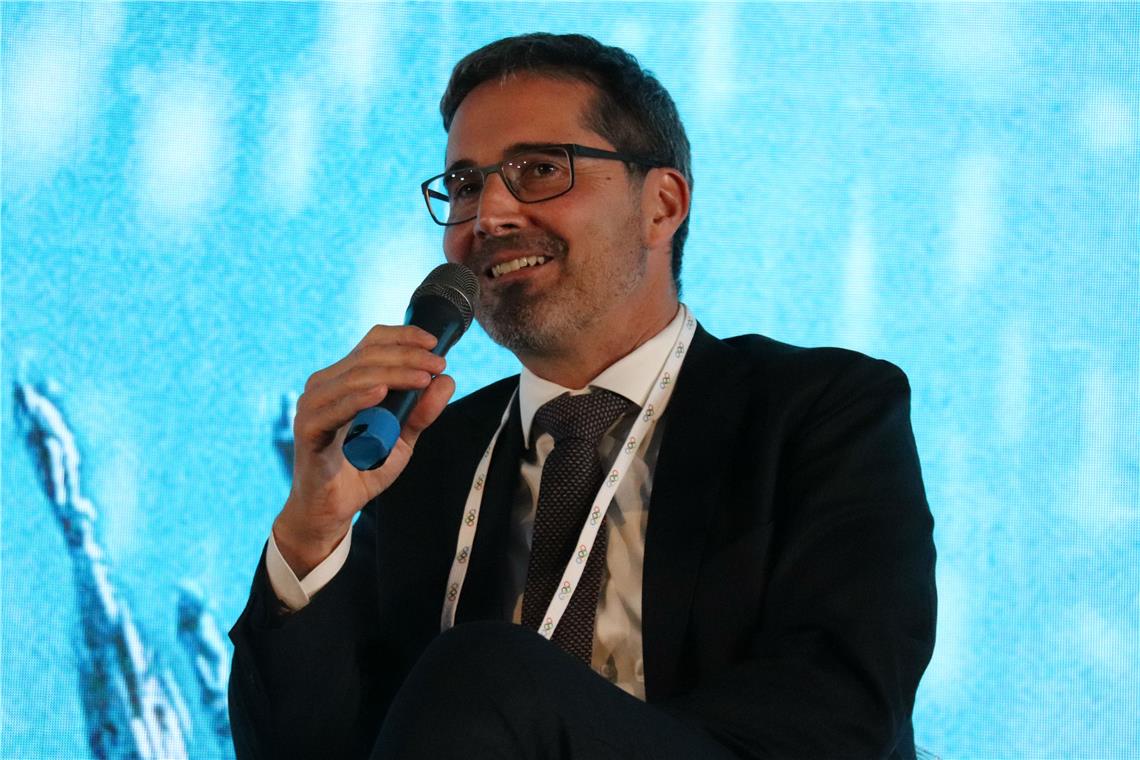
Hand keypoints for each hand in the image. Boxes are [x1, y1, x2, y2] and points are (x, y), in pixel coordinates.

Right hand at [273, 325, 455, 576]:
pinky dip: (357, 399)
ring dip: (393, 374)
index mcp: (344, 379)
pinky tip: (381, 393)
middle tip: (438, 365)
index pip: (372, 343)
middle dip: (408, 357)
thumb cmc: (362, 468)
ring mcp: (312, 405)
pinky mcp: (307, 430)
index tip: (435, 343)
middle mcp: (325, 385)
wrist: (333, 509)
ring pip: (355, 377)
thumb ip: (421, 412)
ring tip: (422, 379)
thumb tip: (446, 380)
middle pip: (368, 356)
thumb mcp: (401, 439)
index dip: (403, 336)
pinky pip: (333, 409)